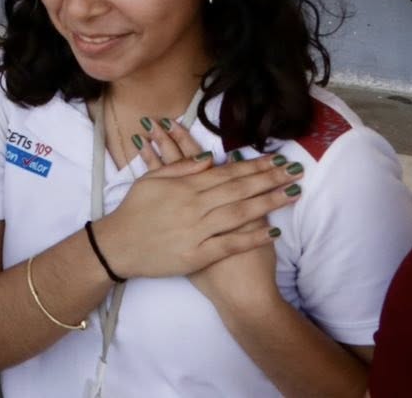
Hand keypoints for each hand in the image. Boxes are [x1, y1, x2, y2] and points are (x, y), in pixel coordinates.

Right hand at [92, 115, 300, 280]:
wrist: (117, 246)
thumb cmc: (133, 211)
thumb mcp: (149, 181)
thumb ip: (179, 168)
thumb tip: (208, 157)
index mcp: (182, 187)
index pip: (225, 173)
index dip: (252, 166)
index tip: (275, 160)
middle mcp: (193, 206)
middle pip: (238, 190)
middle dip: (268, 180)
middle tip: (294, 172)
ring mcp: (196, 231)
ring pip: (239, 214)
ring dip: (267, 204)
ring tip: (292, 194)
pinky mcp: (197, 255)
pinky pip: (229, 245)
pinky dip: (251, 238)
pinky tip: (273, 231)